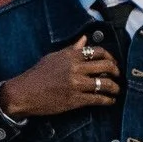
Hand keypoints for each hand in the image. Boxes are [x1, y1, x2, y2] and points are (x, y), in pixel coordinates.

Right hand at [0, 37, 121, 117]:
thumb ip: (71, 49)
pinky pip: (97, 99)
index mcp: (70, 56)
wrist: (24, 93)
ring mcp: (76, 84)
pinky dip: (107, 100)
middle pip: (105, 66)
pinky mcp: (75, 100)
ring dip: (114, 88)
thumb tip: (84, 39)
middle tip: (118, 76)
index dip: (109, 57)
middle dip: (116, 71)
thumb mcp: (53, 57)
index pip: (98, 52)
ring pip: (104, 84)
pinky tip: (110, 101)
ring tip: (116, 90)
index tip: (112, 62)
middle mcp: (75, 68)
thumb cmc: (37, 75)